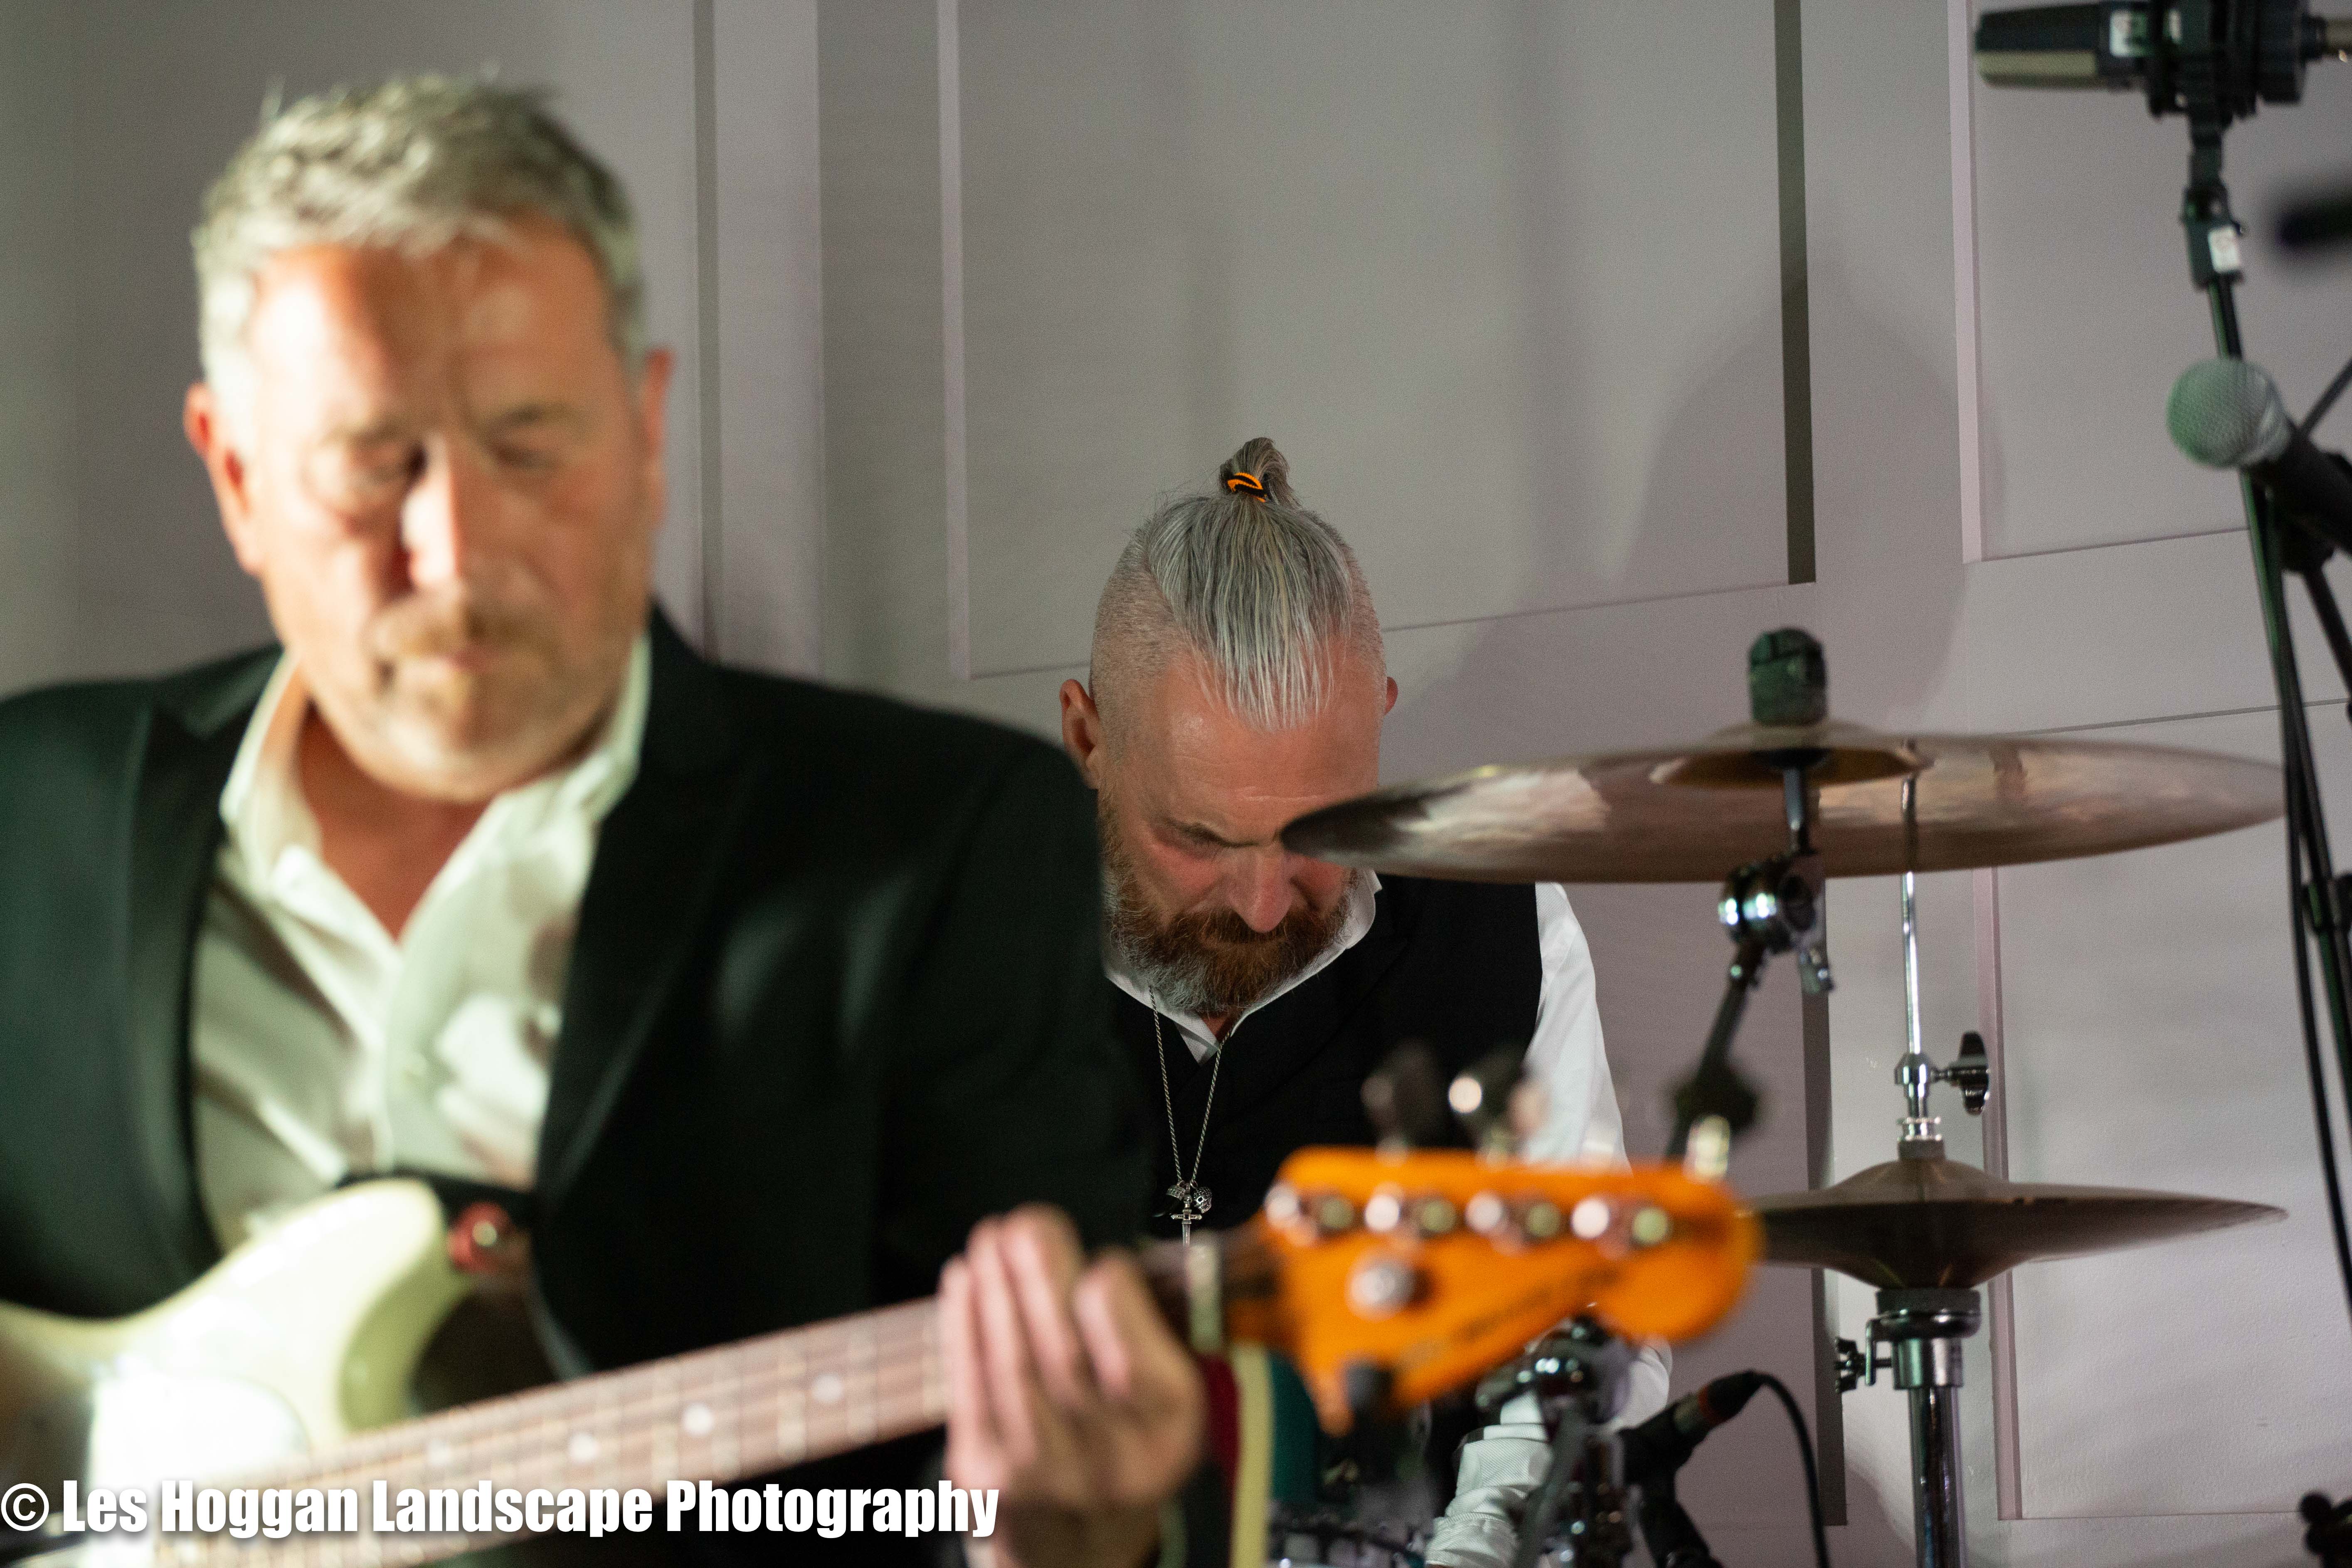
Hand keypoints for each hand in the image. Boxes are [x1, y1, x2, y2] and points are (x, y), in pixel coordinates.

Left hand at [941, 1206, 1204, 1567]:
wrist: (1078, 1544)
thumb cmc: (1119, 1436)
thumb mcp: (1158, 1393)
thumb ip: (1141, 1327)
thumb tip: (1096, 1258)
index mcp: (1167, 1436)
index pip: (1136, 1370)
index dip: (1116, 1310)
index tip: (1103, 1262)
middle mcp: (1109, 1465)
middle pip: (1066, 1362)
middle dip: (1041, 1281)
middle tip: (1028, 1223)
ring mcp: (1042, 1477)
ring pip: (1012, 1370)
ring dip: (996, 1292)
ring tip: (992, 1236)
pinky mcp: (986, 1478)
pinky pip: (970, 1389)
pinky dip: (963, 1327)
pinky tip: (965, 1280)